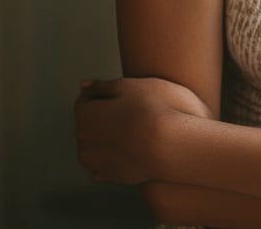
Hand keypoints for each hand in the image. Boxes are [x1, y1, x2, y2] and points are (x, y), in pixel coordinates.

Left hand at [74, 76, 211, 184]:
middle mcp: (84, 140)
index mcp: (85, 114)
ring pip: (97, 144)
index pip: (86, 100)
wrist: (176, 146)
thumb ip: (103, 86)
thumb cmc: (159, 110)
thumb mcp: (132, 85)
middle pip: (90, 123)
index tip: (126, 92)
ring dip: (110, 136)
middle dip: (106, 115)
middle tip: (135, 109)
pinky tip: (132, 149)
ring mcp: (98, 162)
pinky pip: (108, 163)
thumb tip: (84, 85)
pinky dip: (116, 155)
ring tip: (137, 128)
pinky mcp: (115, 177)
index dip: (106, 93)